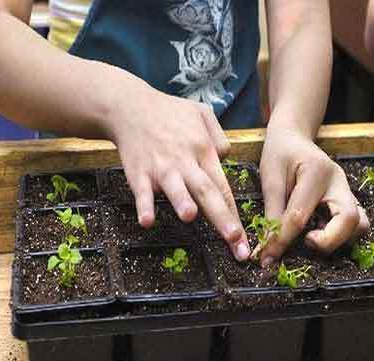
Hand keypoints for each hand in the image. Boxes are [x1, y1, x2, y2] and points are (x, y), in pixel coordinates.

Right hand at [105, 76, 249, 260]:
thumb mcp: (202, 113)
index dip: (234, 213)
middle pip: (207, 192)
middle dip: (222, 217)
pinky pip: (142, 192)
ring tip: (190, 216)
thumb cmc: (170, 112)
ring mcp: (161, 167)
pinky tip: (147, 221)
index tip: (243, 237)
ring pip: (175, 187)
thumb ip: (219, 138)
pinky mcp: (138, 172)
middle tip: (234, 239)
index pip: (223, 186)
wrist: (130, 107)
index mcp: (204, 150)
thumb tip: (225, 160)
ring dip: (182, 201)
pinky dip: (144, 206)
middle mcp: (185, 161)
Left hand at [257, 127, 369, 266]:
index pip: (300, 215)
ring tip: (310, 239)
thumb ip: (271, 211)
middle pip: (349, 220)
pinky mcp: (346, 199)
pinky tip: (317, 233)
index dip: (282, 240)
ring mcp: (346, 191)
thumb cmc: (279, 154)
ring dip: (338, 239)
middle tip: (304, 244)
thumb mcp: (270, 178)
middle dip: (327, 241)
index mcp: (316, 172)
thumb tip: (267, 245)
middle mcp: (338, 182)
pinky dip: (340, 235)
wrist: (293, 138)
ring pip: (358, 224)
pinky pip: (354, 224)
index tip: (266, 258)